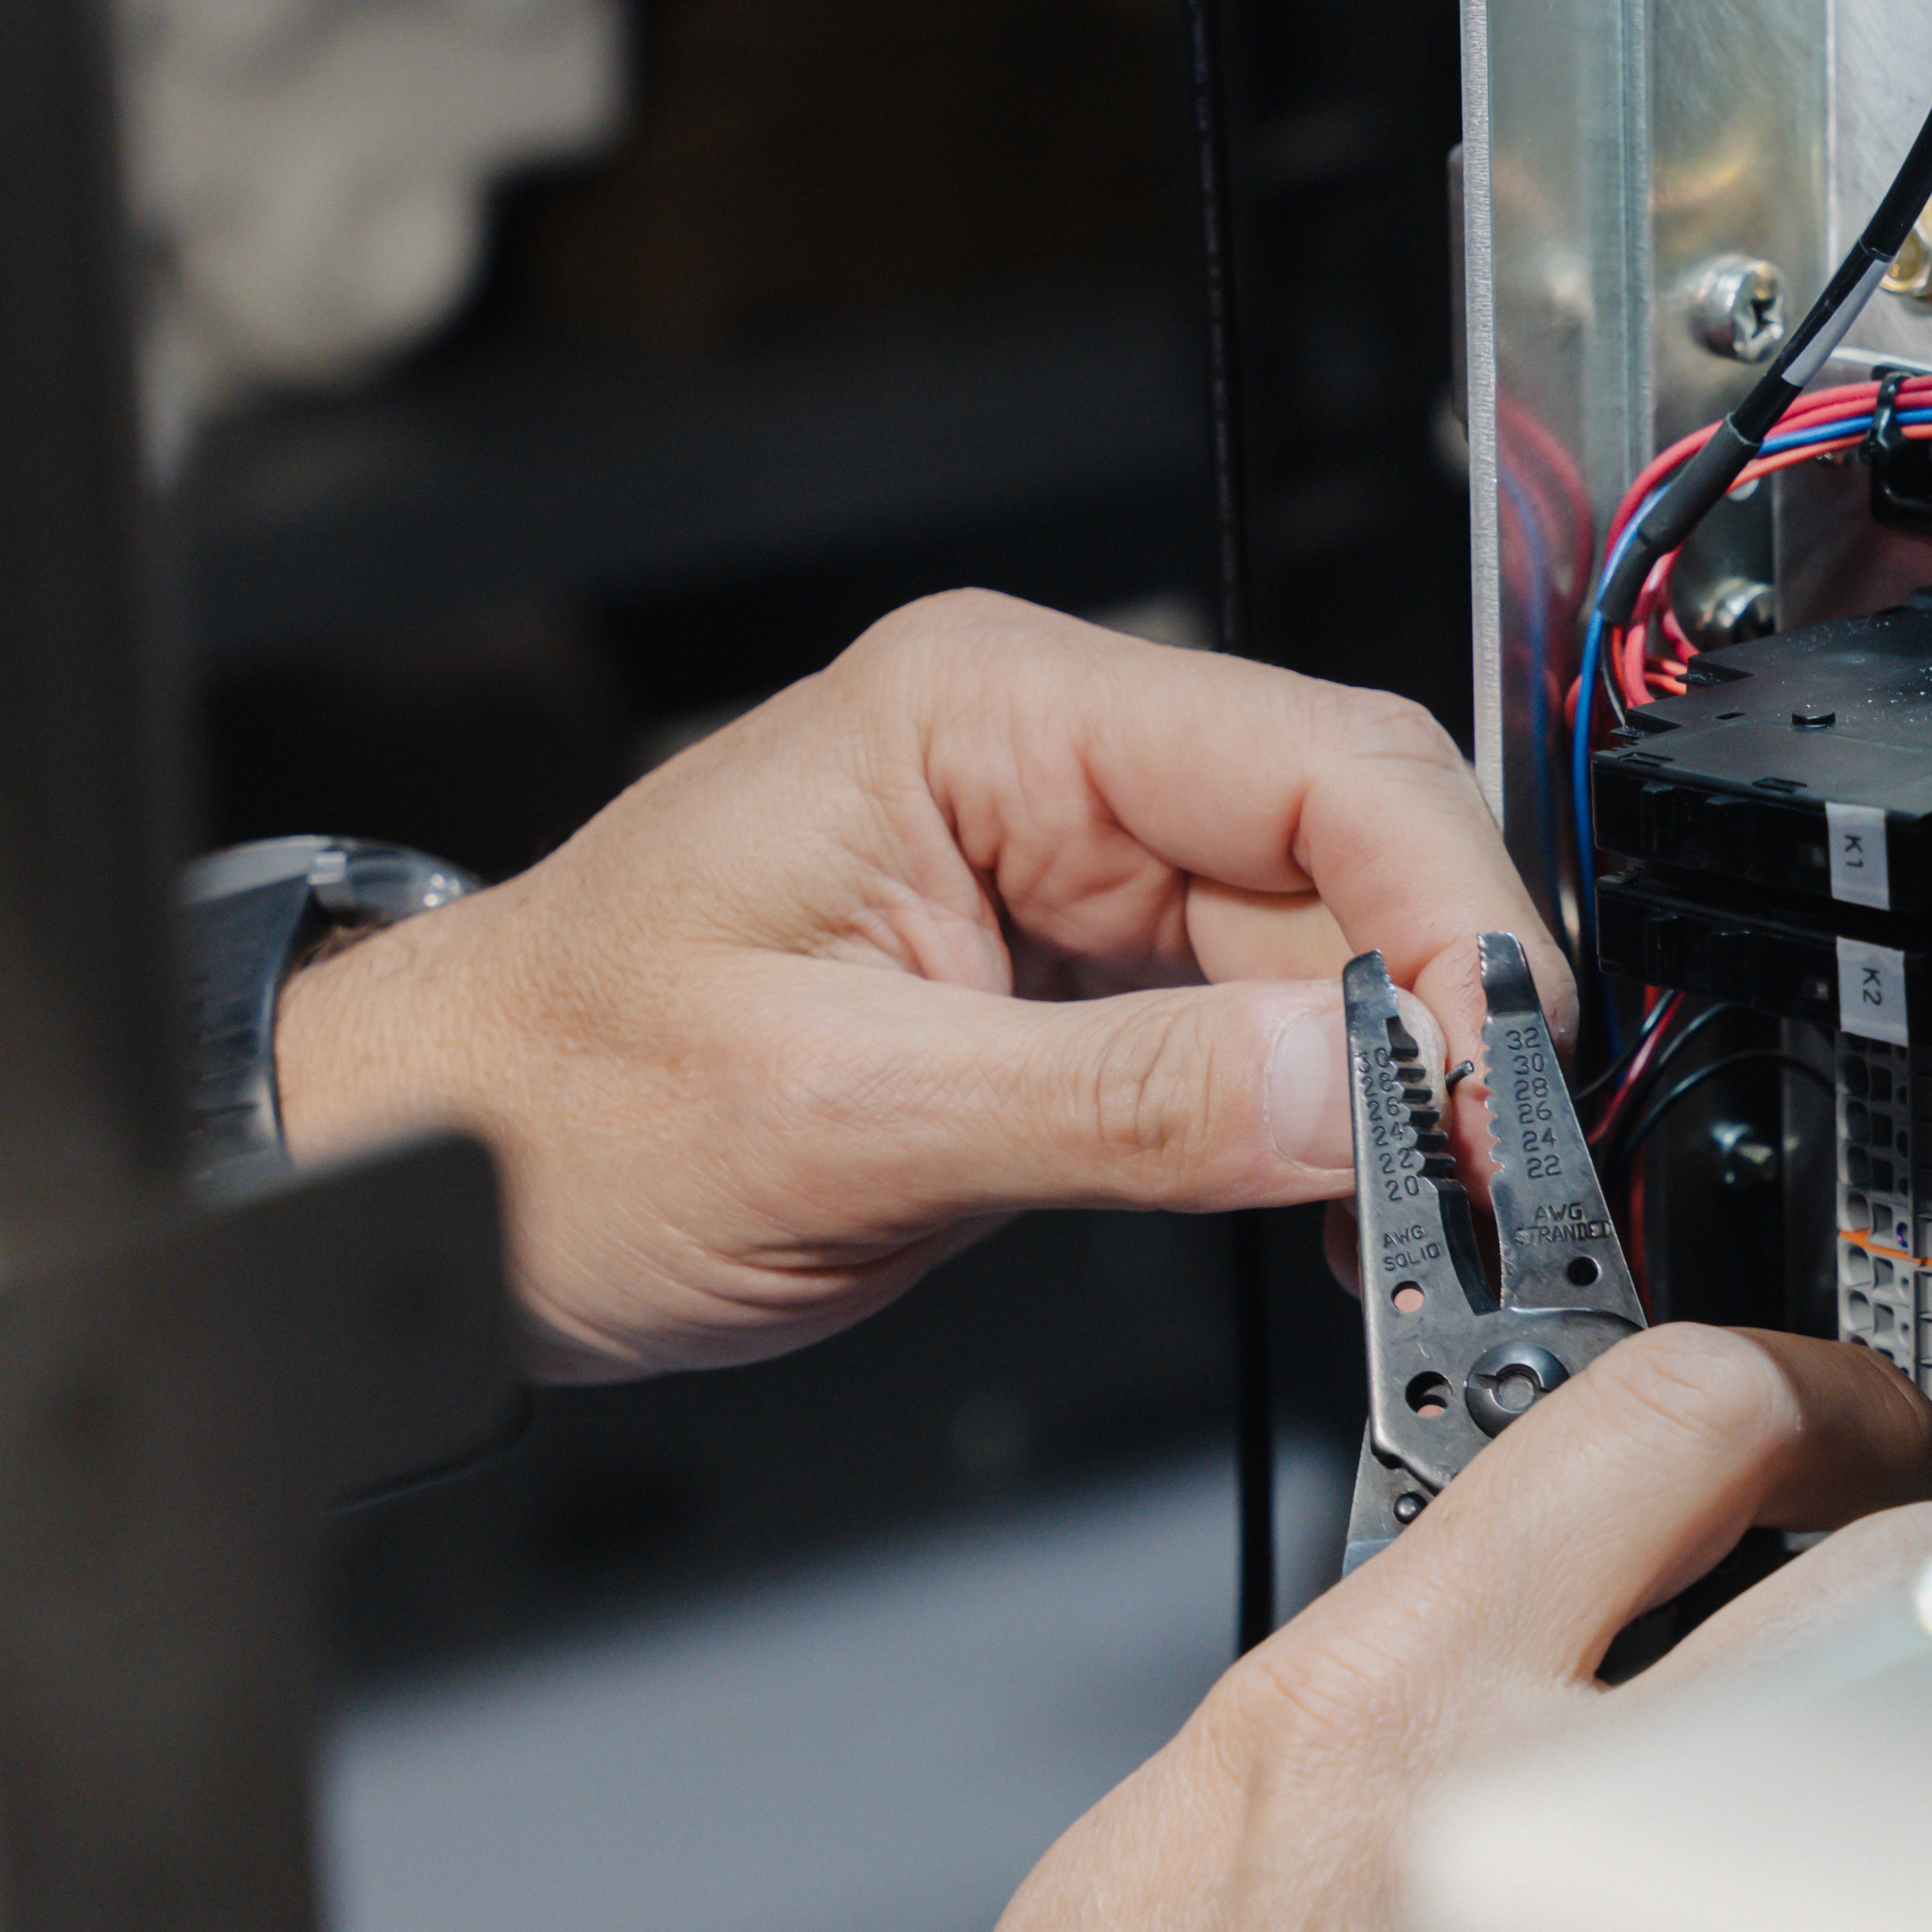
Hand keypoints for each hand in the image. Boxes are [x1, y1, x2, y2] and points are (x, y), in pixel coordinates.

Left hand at [270, 590, 1565, 1378]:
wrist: (431, 1179)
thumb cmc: (547, 1112)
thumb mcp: (840, 1119)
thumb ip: (1127, 1101)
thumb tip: (1362, 1082)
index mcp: (984, 711)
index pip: (1321, 766)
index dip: (1447, 917)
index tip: (1500, 1075)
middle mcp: (1044, 760)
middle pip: (1358, 847)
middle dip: (1449, 1006)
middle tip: (1500, 1175)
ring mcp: (1069, 868)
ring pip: (1335, 948)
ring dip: (1401, 1083)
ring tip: (1432, 1219)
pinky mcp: (1079, 978)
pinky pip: (1267, 1029)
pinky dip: (1333, 1123)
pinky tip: (1350, 1209)